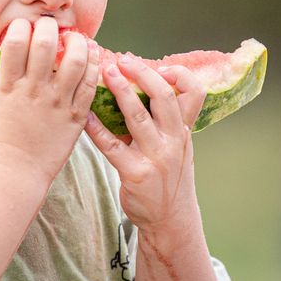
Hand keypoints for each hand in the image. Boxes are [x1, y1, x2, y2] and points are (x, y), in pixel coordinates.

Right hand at [0, 17, 99, 181]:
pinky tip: (92, 57)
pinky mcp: (75, 116)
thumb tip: (0, 70)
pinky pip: (91, 85)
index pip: (16, 43)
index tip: (24, 26)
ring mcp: (57, 103)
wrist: (15, 173)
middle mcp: (34, 91)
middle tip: (50, 25)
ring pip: (75, 61)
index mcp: (9, 86)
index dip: (21, 27)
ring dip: (77, 42)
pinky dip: (94, 66)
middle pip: (46, 44)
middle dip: (48, 26)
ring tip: (76, 38)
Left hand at [85, 57, 205, 229]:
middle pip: (163, 97)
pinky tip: (85, 115)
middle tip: (123, 61)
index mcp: (185, 130)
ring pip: (137, 116)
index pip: (195, 93)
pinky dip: (96, 128)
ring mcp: (157, 157)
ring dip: (120, 92)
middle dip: (142, 74)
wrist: (170, 220)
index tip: (159, 66)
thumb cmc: (168, 177)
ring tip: (105, 74)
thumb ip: (168, 120)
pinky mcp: (136, 174)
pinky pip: (112, 145)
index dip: (179, 74)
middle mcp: (175, 141)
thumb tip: (143, 84)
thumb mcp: (179, 146)